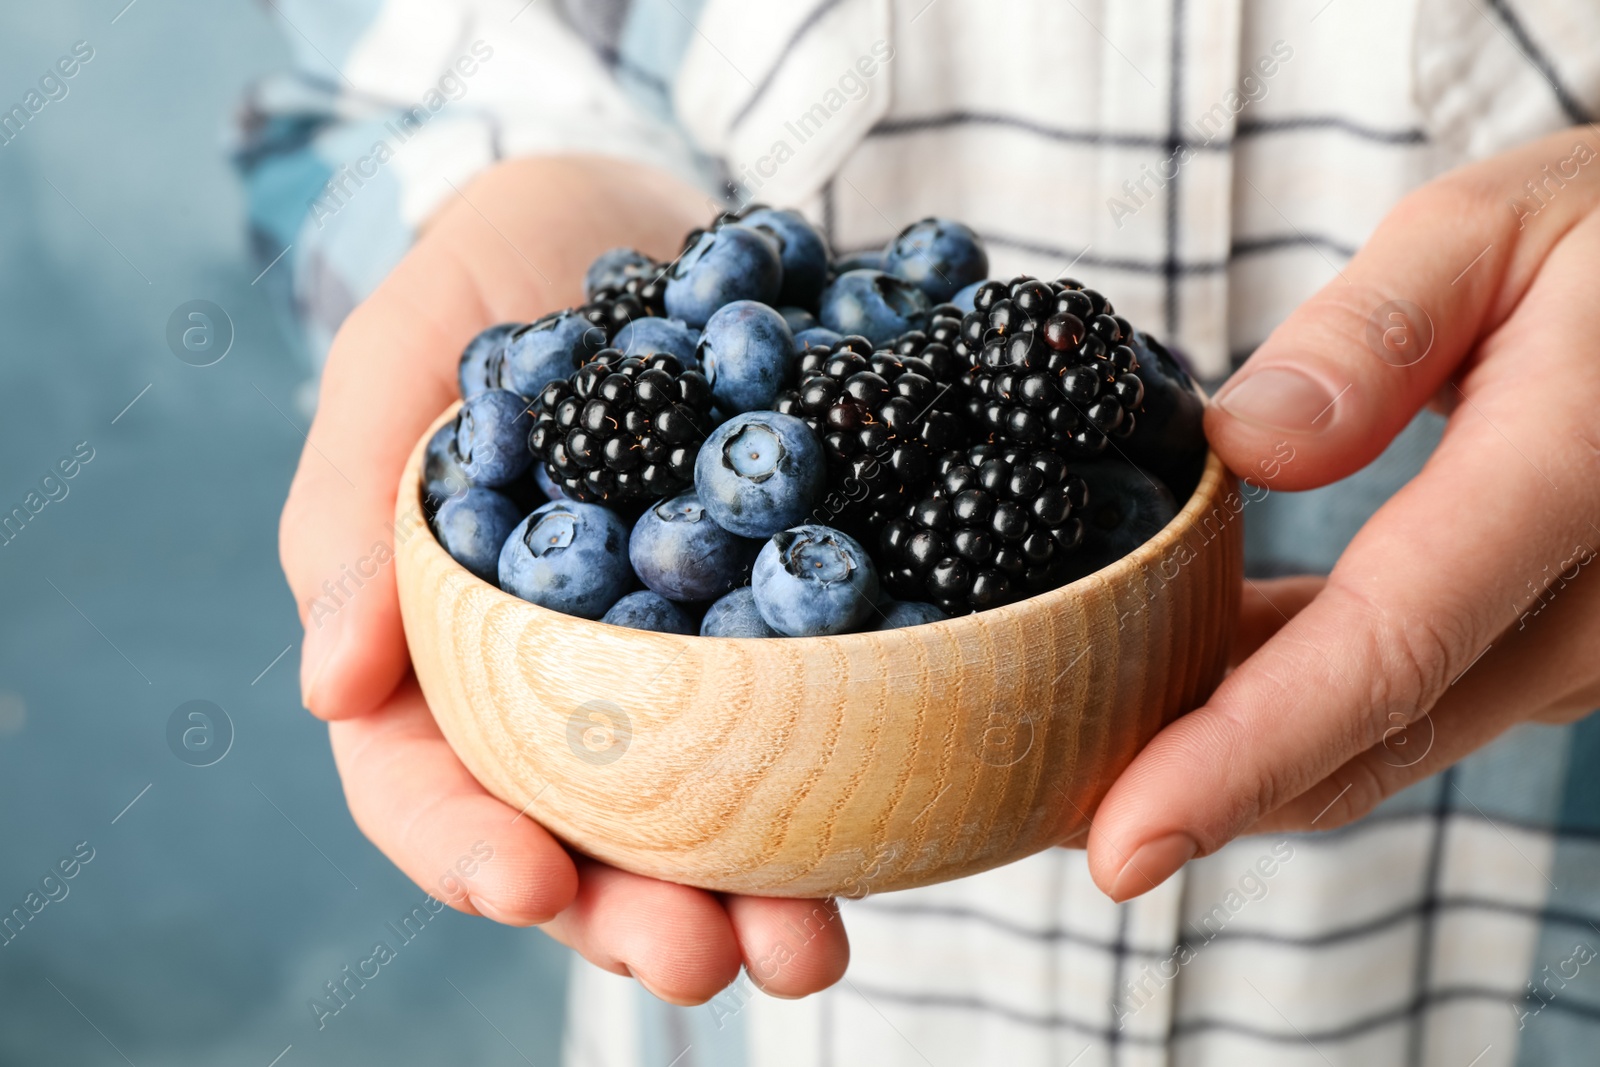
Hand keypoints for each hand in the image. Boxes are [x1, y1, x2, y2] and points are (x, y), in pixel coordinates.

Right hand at [278, 156, 848, 1001]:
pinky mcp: (781, 627)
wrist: (635, 211)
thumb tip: (331, 685)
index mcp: (440, 647)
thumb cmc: (483, 279)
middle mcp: (560, 682)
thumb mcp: (393, 366)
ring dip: (757, 895)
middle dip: (636, 915)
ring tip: (814, 949)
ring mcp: (677, 665)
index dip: (463, 848)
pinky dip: (849, 782)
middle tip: (706, 962)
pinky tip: (901, 827)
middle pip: (579, 836)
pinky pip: (811, 718)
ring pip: (703, 815)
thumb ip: (350, 512)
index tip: (527, 883)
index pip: (424, 779)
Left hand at [1087, 126, 1599, 899]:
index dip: (1242, 757)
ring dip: (1233, 755)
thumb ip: (1375, 331)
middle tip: (1039, 809)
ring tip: (1080, 748)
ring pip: (1382, 734)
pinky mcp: (1546, 642)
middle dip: (1198, 791)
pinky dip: (1286, 704)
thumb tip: (1246, 443)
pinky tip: (1181, 675)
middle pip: (1370, 732)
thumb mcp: (1496, 229)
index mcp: (1571, 475)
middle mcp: (1594, 601)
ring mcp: (1579, 638)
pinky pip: (1402, 697)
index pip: (1386, 647)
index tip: (1123, 841)